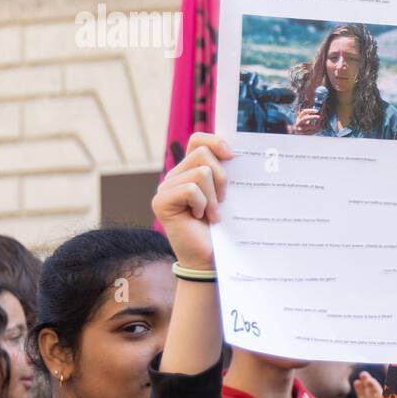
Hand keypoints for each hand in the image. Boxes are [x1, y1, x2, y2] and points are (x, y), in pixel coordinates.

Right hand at [152, 132, 231, 269]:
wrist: (211, 258)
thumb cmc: (222, 227)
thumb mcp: (228, 194)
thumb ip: (226, 172)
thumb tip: (235, 151)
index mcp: (191, 170)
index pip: (198, 140)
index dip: (215, 141)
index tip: (232, 155)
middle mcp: (175, 176)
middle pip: (203, 154)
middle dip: (221, 177)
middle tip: (223, 201)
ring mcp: (165, 188)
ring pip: (201, 172)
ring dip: (214, 196)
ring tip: (212, 214)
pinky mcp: (161, 202)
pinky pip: (191, 189)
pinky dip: (203, 204)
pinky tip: (200, 218)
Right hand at [292, 108, 322, 134]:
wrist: (297, 133)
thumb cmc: (303, 125)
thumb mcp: (305, 119)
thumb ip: (310, 116)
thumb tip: (319, 113)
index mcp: (299, 117)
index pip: (304, 112)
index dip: (311, 110)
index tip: (317, 111)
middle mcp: (298, 122)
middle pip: (305, 118)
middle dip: (313, 117)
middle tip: (321, 117)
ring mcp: (299, 128)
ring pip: (308, 126)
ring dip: (315, 126)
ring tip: (320, 126)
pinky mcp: (302, 134)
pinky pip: (310, 132)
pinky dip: (315, 131)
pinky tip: (318, 130)